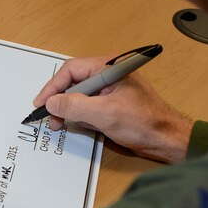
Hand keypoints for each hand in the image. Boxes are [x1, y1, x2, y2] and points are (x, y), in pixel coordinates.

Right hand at [33, 56, 192, 163]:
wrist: (166, 140)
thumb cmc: (144, 123)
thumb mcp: (104, 114)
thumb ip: (75, 106)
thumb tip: (52, 102)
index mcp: (109, 68)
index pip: (72, 70)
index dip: (53, 86)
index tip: (41, 102)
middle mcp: (108, 75)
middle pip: (73, 82)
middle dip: (59, 100)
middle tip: (49, 117)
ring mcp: (110, 90)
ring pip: (79, 95)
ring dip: (67, 110)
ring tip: (59, 124)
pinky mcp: (111, 104)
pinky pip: (88, 105)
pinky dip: (78, 115)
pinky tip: (74, 125)